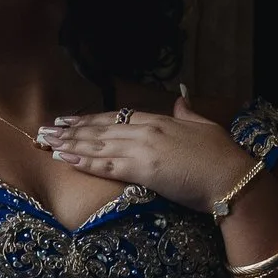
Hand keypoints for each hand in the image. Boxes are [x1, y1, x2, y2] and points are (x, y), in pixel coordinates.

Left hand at [36, 88, 270, 215]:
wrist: (231, 178)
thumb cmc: (222, 156)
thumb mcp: (205, 126)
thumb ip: (188, 112)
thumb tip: (181, 100)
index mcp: (159, 120)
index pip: (116, 118)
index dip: (90, 119)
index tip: (70, 119)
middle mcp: (145, 131)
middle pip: (100, 129)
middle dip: (71, 130)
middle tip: (46, 129)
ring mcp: (142, 149)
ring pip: (97, 145)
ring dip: (69, 144)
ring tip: (46, 142)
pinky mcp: (142, 170)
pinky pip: (105, 165)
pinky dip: (82, 161)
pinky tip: (64, 158)